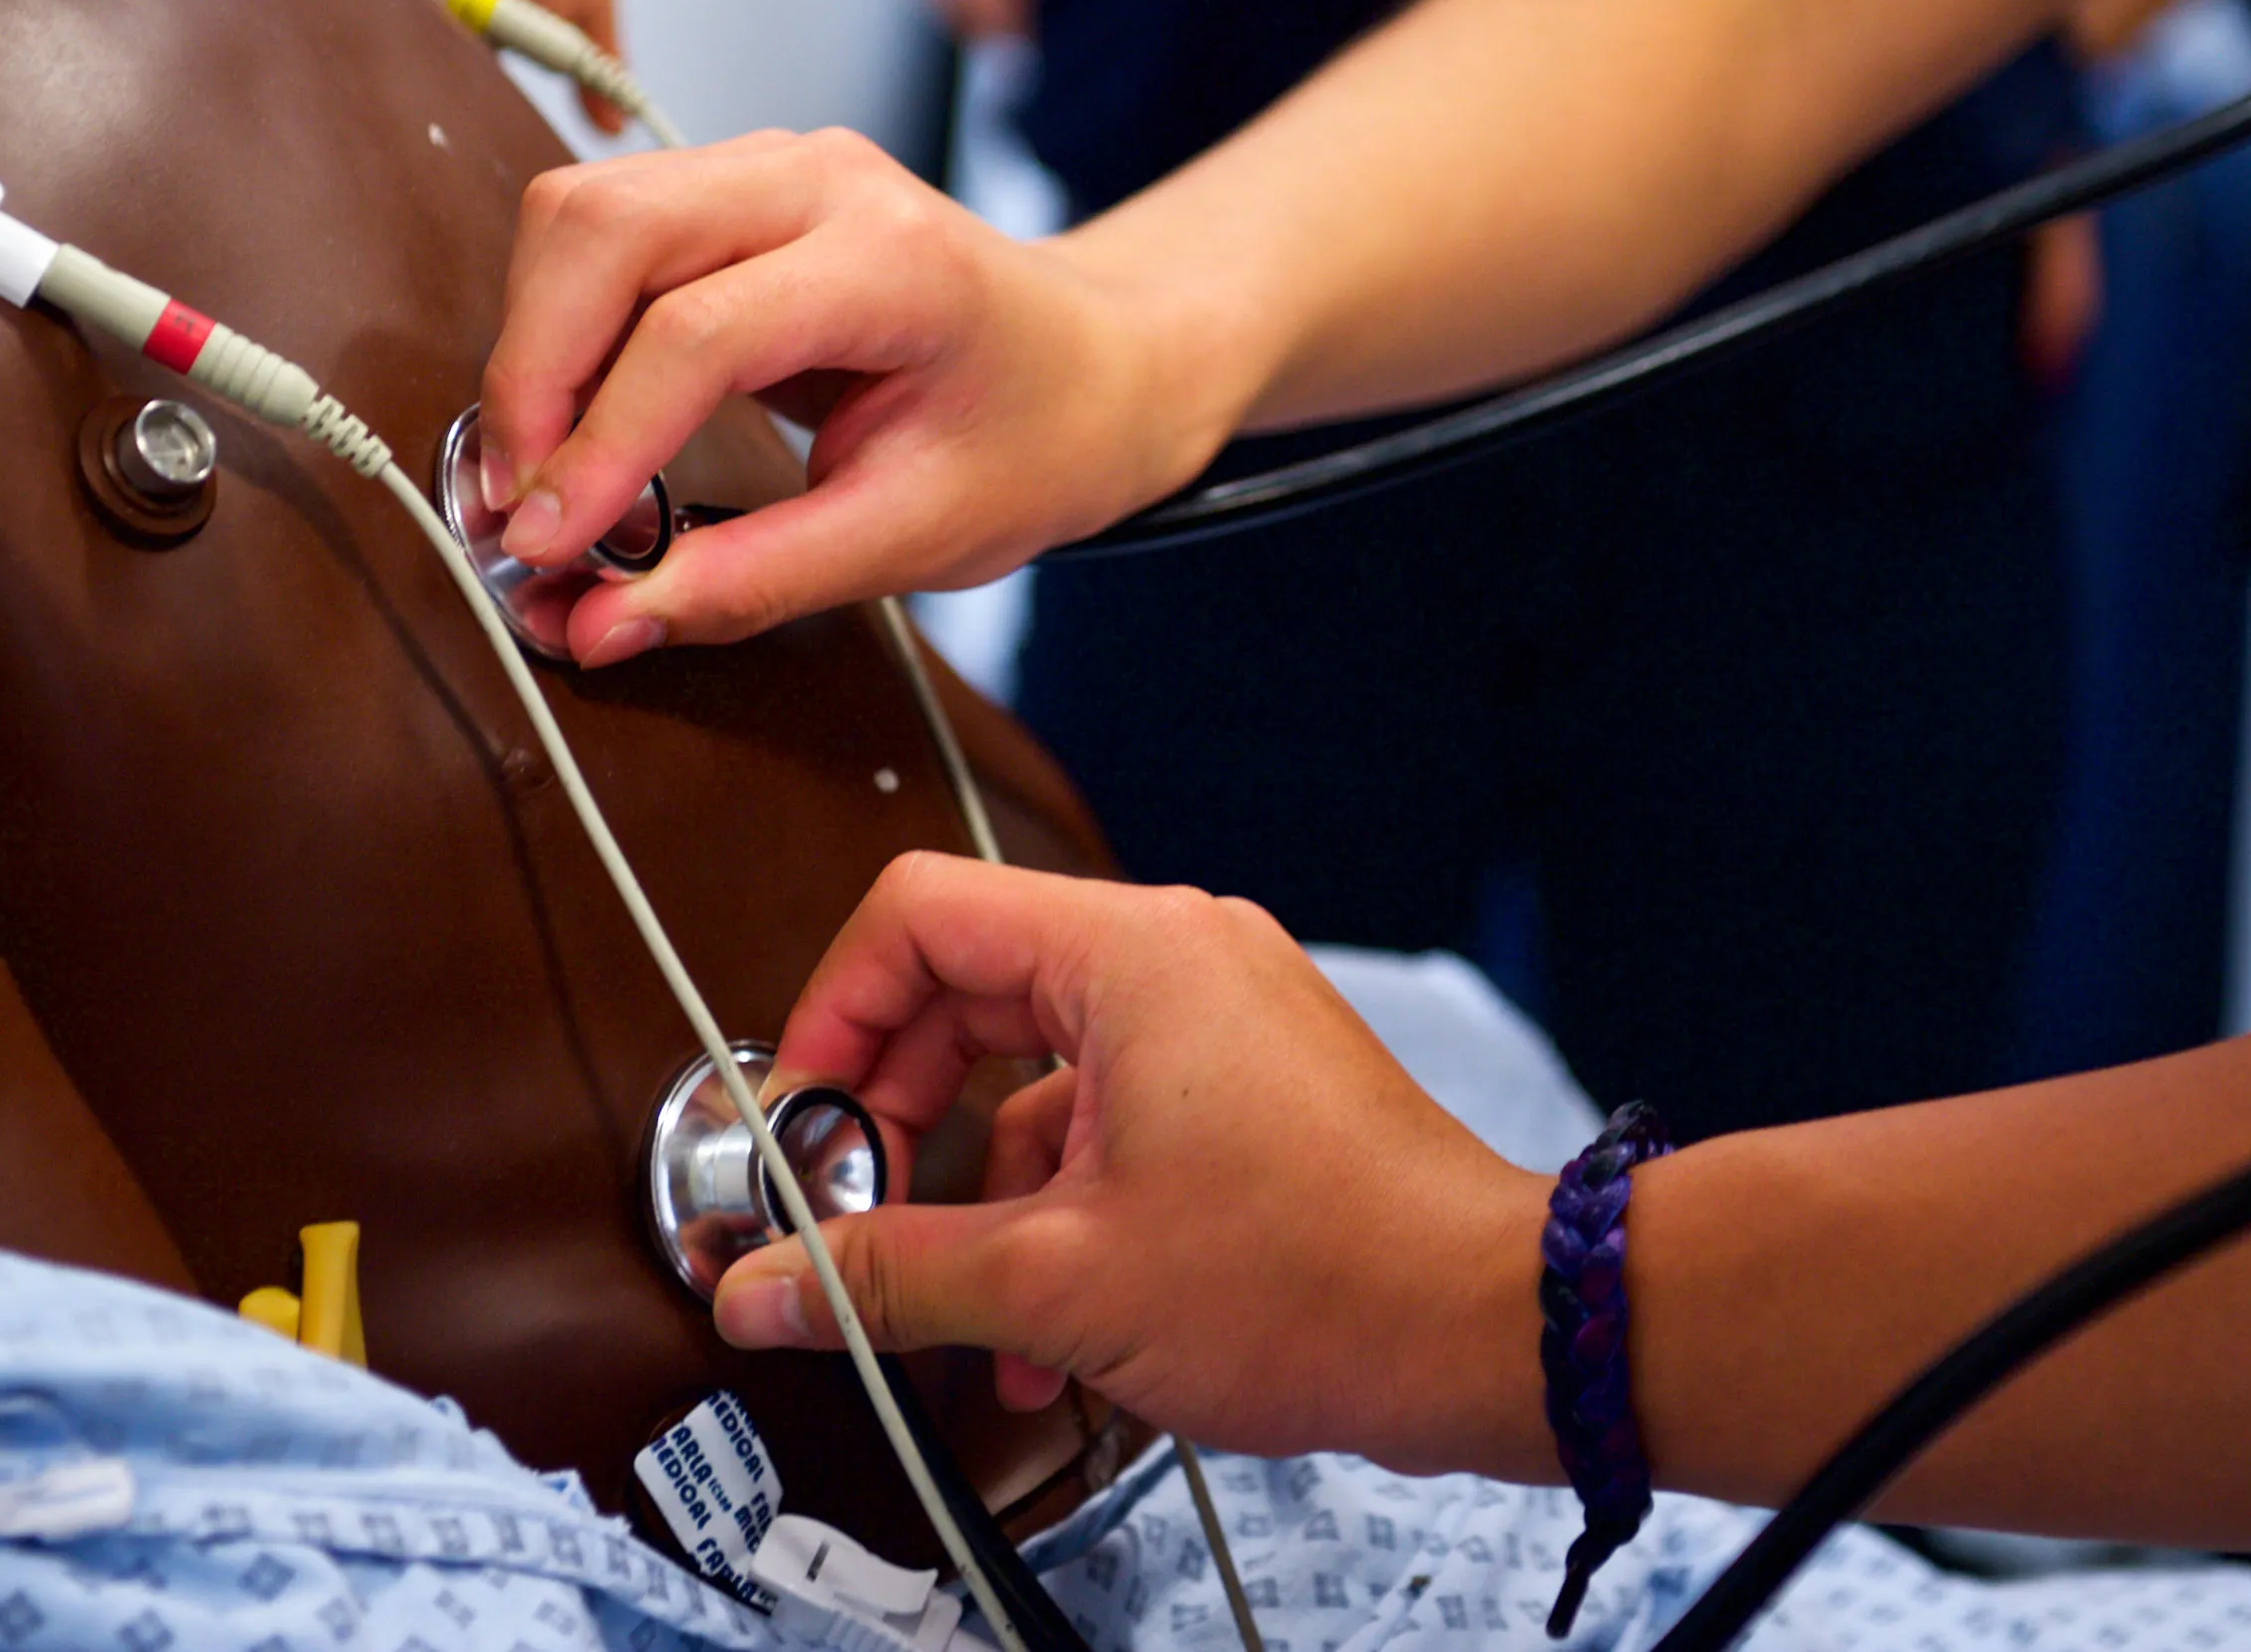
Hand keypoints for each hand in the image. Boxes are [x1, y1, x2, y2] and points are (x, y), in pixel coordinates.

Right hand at [477, 129, 1249, 658]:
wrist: (1103, 362)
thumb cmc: (1038, 440)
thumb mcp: (918, 538)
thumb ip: (756, 580)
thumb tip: (602, 623)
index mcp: (893, 260)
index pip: (697, 331)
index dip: (601, 445)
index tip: (543, 548)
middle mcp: (820, 180)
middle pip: (604, 228)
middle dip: (531, 374)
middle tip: (516, 512)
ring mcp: (771, 164)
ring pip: (579, 209)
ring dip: (531, 343)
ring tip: (537, 476)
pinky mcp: (733, 185)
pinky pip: (602, 226)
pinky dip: (558, 321)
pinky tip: (575, 421)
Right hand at [712, 855, 1551, 1473]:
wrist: (1487, 1332)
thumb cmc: (1321, 1278)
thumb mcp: (1061, 1284)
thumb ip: (888, 1277)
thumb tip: (763, 1288)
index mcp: (1129, 953)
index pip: (916, 916)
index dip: (831, 1018)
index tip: (801, 1127)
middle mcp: (1178, 959)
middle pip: (967, 994)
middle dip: (898, 1121)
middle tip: (854, 1219)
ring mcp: (1222, 1020)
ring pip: (1035, 1073)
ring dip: (978, 1193)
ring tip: (956, 1310)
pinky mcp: (1251, 1088)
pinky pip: (1108, 1117)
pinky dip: (1058, 1208)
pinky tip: (1043, 1334)